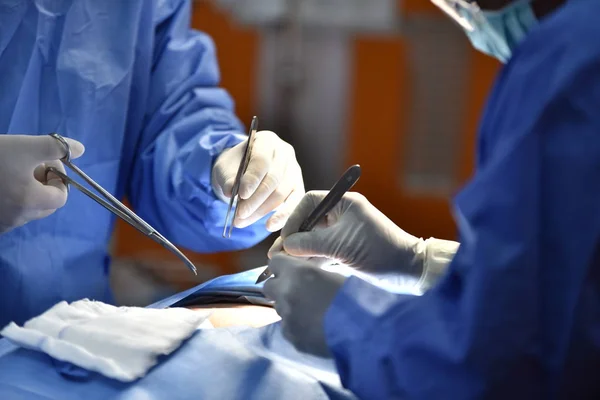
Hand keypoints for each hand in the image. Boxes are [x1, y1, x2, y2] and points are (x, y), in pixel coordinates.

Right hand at [0, 134, 84, 233]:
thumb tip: (80, 149)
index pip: (61, 197)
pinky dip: (9, 200)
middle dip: (43, 185)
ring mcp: (0, 224)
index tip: (43, 160)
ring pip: (25, 210)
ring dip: (26, 192)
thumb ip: (56, 147)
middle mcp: (17, 220)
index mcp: (31, 203)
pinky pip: (7, 214)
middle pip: (45, 205)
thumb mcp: (24, 146)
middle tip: (27, 164)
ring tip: (10, 170)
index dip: (58, 177)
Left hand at [211, 131, 303, 231]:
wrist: (245, 171)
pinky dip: (282, 217)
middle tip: (239, 214)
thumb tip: (229, 191)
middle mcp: (285, 154)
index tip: (241, 195)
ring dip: (261, 211)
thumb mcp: (226, 168)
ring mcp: (294, 171)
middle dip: (255, 200)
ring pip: (281, 194)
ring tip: (242, 221)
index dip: (252, 179)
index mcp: (267, 141)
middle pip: (273, 180)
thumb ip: (228, 178)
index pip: (262, 161)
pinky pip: (293, 204)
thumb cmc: (235, 167)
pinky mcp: (298, 188)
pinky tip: (269, 226)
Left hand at [262, 253, 346, 356]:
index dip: (283, 265)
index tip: (291, 269)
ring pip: (279, 309)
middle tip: (298, 291)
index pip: (274, 262)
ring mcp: (286, 318)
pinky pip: (288, 328)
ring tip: (312, 313)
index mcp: (297, 273)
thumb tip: (308, 276)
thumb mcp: (335, 275)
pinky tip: (315, 329)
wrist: (362, 333)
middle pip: (269, 287)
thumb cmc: (355, 297)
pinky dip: (298, 327)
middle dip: (280, 287)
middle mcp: (285, 293)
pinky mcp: (291, 338)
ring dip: (290, 308)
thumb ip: (314, 274)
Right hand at [268, 191, 424, 278]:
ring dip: (300, 251)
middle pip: (309, 222)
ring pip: (314, 239)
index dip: (294, 219)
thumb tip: (285, 246)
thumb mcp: (341, 246)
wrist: (409, 273)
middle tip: (277, 256)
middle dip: (294, 239)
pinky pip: (323, 252)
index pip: (309, 203)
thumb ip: (310, 244)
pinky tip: (300, 271)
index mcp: (344, 204)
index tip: (287, 239)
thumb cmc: (380, 252)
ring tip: (284, 266)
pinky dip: (311, 260)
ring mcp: (345, 234)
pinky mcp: (347, 252)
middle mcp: (343, 216)